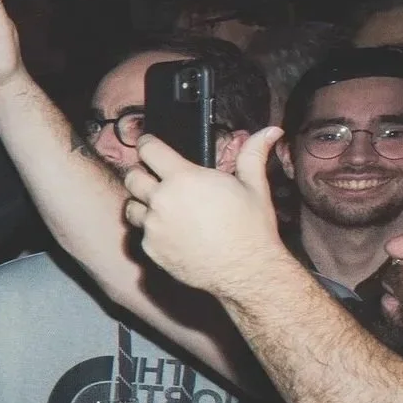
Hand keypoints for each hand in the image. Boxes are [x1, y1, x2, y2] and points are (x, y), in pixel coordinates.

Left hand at [122, 130, 288, 301]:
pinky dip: (151, 231)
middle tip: (155, 178)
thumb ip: (253, 155)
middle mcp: (162, 200)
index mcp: (184, 179)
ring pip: (131, 206)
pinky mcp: (150, 249)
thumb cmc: (251, 228)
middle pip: (133, 177)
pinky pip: (141, 234)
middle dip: (141, 174)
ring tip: (161, 207)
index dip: (147, 143)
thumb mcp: (254, 186)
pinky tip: (170, 233)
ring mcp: (153, 226)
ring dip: (142, 203)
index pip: (149, 150)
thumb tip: (270, 130)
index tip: (148, 143)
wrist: (245, 271)